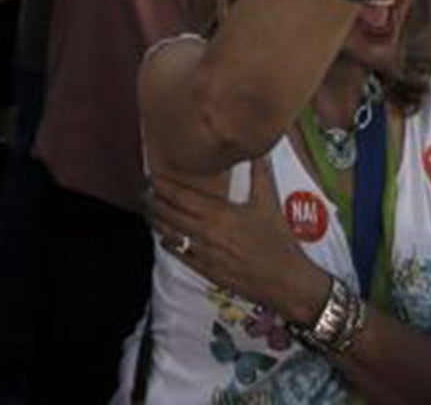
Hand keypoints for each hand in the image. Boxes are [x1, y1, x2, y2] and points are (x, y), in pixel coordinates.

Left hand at [149, 158, 327, 324]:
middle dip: (153, 201)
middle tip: (143, 191)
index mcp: (218, 213)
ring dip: (157, 221)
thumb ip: (260, 173)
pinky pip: (179, 255)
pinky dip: (168, 243)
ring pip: (169, 234)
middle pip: (169, 213)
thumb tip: (258, 149)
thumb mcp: (269, 203)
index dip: (162, 186)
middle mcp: (205, 232)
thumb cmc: (278, 241)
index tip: (151, 176)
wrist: (286, 281)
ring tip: (148, 210)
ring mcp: (203, 253)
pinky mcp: (205, 271)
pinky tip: (163, 237)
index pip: (180, 196)